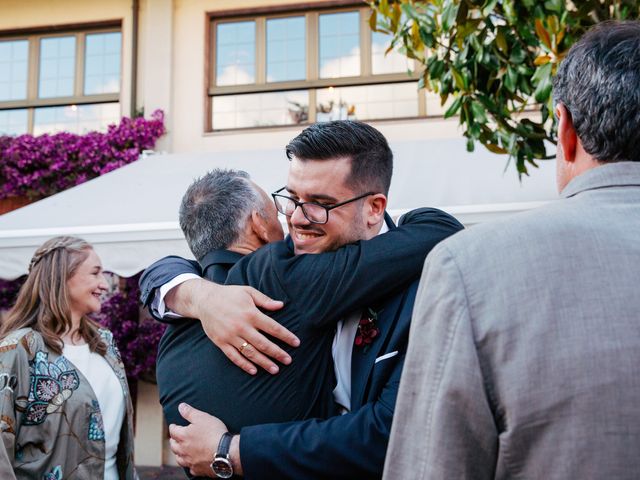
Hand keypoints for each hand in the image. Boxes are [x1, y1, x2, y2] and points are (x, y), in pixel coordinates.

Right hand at [169, 279, 298, 374]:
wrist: (204, 300)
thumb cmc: (230, 294)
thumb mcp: (248, 292)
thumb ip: (265, 300)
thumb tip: (281, 305)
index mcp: (250, 313)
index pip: (272, 327)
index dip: (285, 336)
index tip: (296, 343)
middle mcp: (241, 326)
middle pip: (263, 343)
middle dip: (277, 353)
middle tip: (288, 361)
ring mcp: (230, 336)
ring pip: (250, 352)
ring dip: (263, 362)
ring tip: (275, 370)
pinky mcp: (221, 342)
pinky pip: (234, 356)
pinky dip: (244, 365)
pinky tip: (254, 371)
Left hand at [170, 403, 227, 477]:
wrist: (225, 452)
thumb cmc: (213, 433)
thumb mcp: (202, 417)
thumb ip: (190, 412)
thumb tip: (180, 406)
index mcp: (183, 436)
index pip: (173, 431)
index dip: (173, 427)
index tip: (174, 425)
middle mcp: (183, 450)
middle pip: (173, 446)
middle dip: (173, 441)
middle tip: (175, 438)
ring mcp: (190, 461)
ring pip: (179, 458)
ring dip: (178, 454)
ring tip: (180, 451)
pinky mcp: (198, 469)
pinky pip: (190, 468)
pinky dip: (190, 465)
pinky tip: (192, 463)